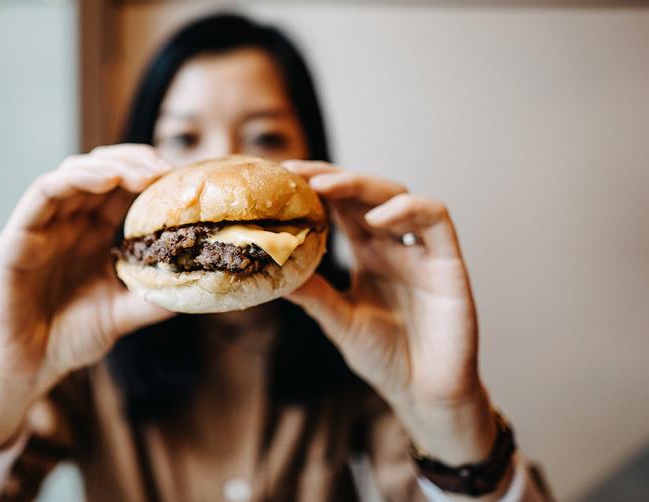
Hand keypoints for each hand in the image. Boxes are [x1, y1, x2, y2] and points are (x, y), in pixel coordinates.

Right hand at [0, 145, 174, 449]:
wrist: (27, 368)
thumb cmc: (70, 338)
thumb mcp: (122, 314)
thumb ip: (154, 299)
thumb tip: (196, 286)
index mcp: (92, 233)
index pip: (122, 188)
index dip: (151, 176)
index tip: (182, 179)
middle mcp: (68, 222)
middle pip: (102, 170)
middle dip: (137, 162)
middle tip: (167, 170)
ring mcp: (42, 226)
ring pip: (74, 172)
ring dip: (112, 164)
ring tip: (145, 173)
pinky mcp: (18, 236)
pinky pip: (43, 193)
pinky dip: (76, 178)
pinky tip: (108, 179)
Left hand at [283, 160, 497, 467]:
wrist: (424, 395)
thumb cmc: (386, 357)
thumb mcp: (339, 320)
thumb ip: (312, 294)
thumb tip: (267, 272)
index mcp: (368, 254)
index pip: (341, 206)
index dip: (314, 187)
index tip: (280, 178)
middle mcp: (395, 245)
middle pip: (365, 193)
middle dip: (331, 177)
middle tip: (296, 174)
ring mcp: (422, 252)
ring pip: (398, 195)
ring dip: (362, 185)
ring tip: (326, 188)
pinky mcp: (449, 264)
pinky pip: (436, 221)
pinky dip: (407, 210)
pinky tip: (376, 218)